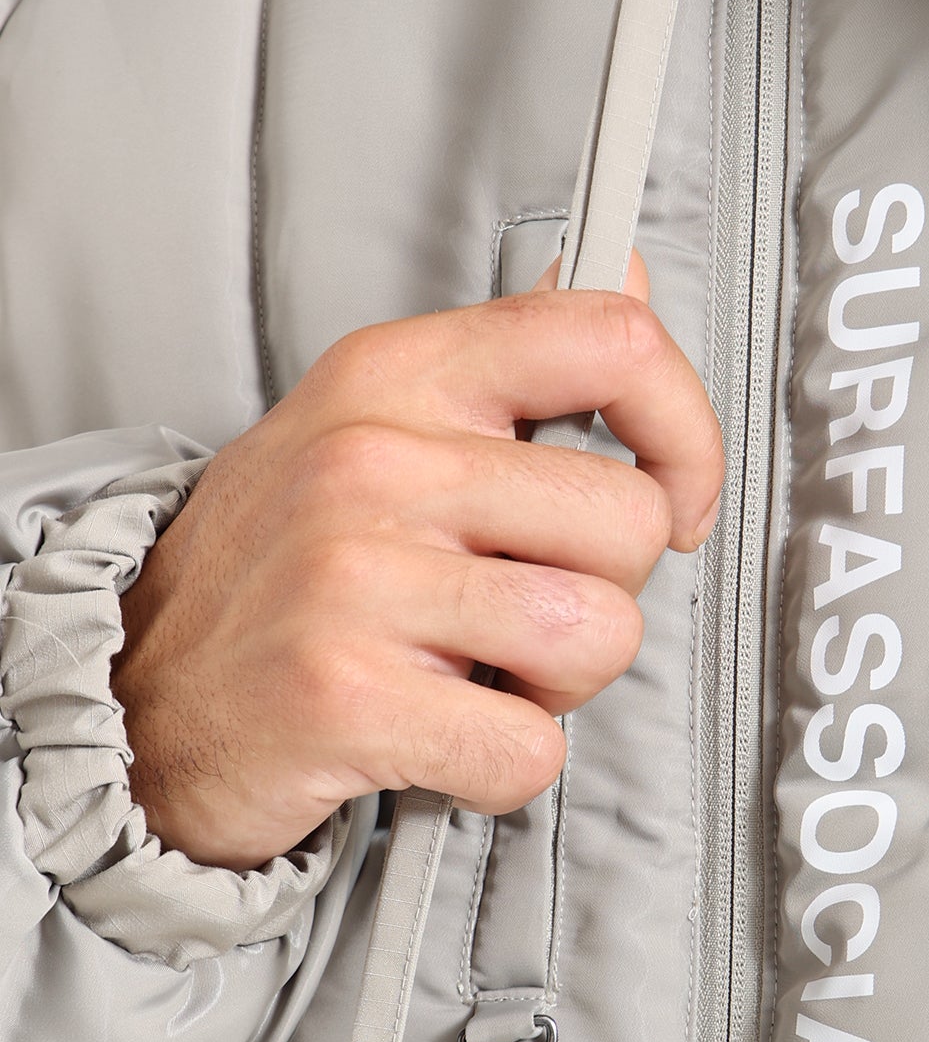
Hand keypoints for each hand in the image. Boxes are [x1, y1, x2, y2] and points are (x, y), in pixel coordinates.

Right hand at [113, 253, 723, 869]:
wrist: (129, 696)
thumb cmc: (281, 561)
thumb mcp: (380, 417)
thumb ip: (518, 356)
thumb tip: (628, 274)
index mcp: (398, 370)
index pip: (612, 341)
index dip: (687, 425)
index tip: (681, 489)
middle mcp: (375, 458)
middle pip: (631, 520)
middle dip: (608, 588)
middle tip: (523, 605)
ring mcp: (353, 577)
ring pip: (599, 635)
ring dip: (561, 683)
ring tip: (478, 667)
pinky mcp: (343, 699)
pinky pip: (529, 751)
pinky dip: (505, 767)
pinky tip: (442, 732)